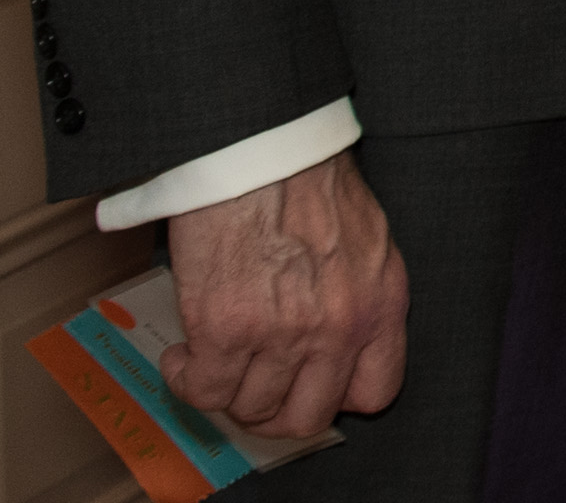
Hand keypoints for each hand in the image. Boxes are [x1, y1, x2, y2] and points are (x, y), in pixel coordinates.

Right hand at [165, 153, 408, 438]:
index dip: (335, 396)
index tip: (307, 385)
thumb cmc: (308, 182)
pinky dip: (186, 381)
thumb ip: (357, 298)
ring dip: (226, 392)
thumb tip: (331, 344)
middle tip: (249, 384)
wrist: (261, 149)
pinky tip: (185, 356)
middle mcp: (339, 327)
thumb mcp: (365, 243)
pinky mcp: (227, 330)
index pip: (376, 391)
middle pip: (306, 415)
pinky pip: (204, 391)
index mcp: (381, 304)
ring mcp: (284, 334)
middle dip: (272, 410)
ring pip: (251, 409)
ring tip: (212, 362)